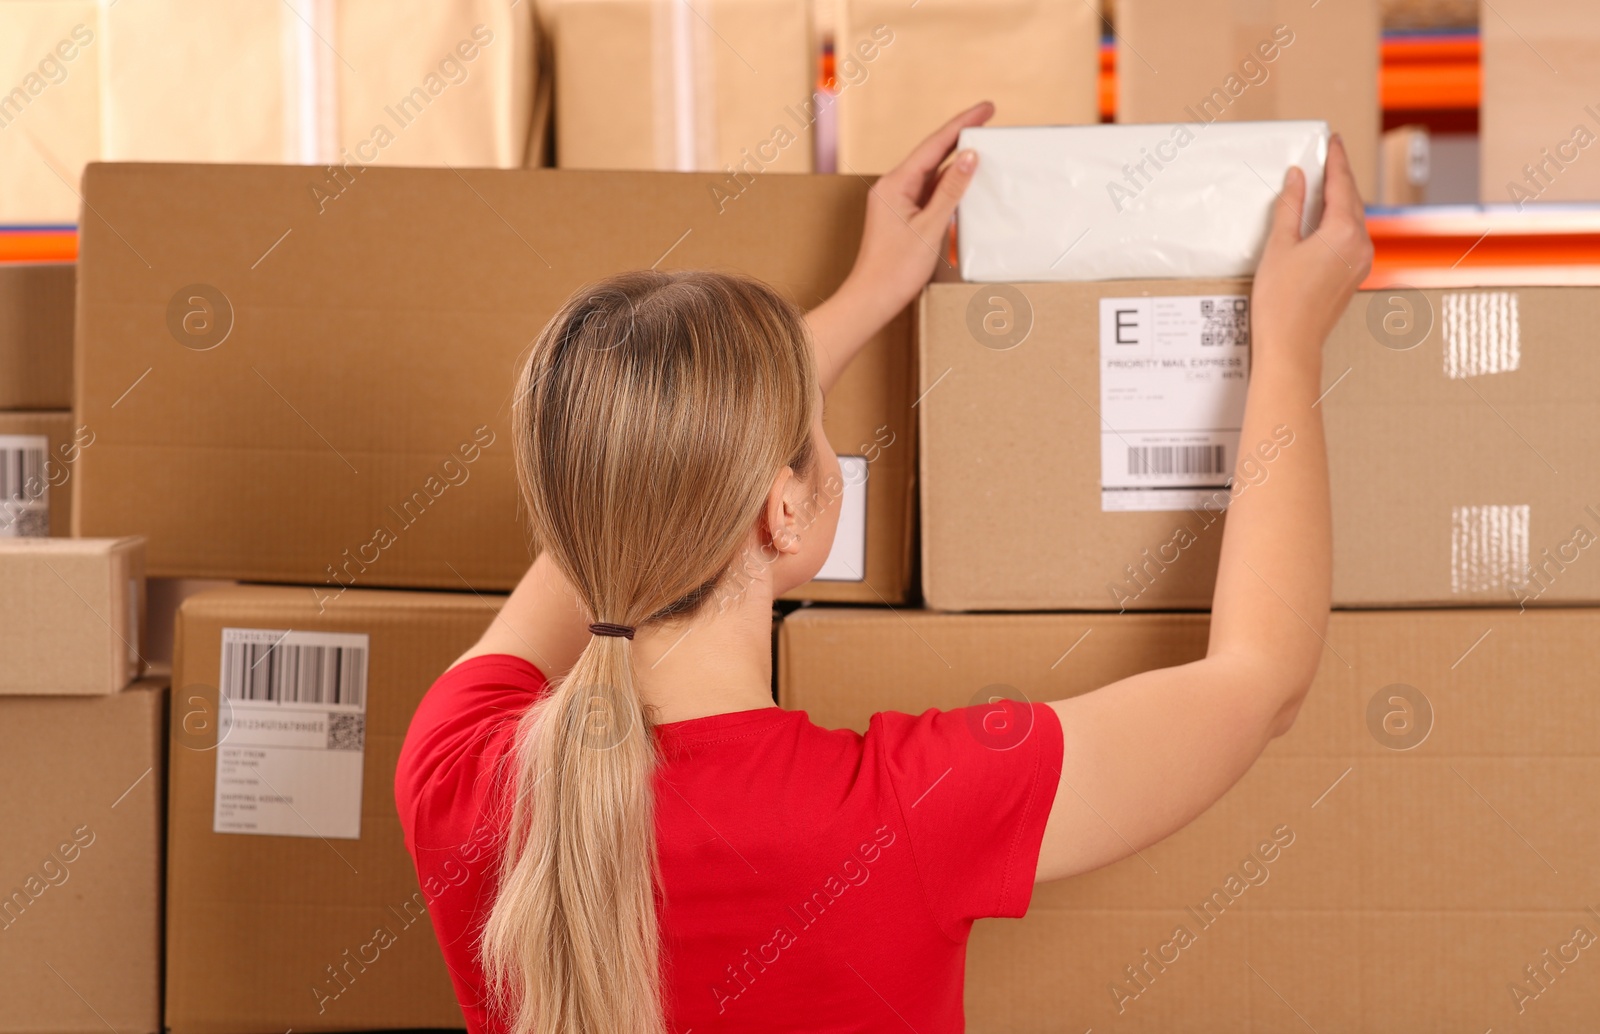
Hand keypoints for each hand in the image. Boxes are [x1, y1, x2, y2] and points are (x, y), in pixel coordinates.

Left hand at [841, 101, 993, 327]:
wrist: (872, 299)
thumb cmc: (895, 269)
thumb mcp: (930, 226)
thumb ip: (951, 190)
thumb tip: (968, 157)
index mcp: (895, 184)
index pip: (934, 145)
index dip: (962, 124)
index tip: (986, 108)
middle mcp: (893, 187)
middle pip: (933, 154)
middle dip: (960, 136)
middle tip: (988, 118)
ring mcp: (897, 202)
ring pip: (932, 174)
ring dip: (957, 161)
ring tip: (983, 144)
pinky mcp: (902, 217)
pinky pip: (929, 193)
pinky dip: (949, 186)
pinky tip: (967, 182)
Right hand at [1250, 134, 1372, 371]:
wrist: (1292, 345)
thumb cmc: (1281, 302)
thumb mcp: (1279, 246)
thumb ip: (1290, 207)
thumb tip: (1297, 178)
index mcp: (1344, 232)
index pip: (1341, 185)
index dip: (1335, 160)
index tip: (1332, 142)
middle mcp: (1361, 245)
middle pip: (1351, 200)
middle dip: (1340, 178)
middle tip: (1329, 157)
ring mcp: (1361, 262)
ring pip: (1353, 219)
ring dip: (1340, 200)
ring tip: (1324, 185)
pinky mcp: (1354, 276)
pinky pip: (1351, 238)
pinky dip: (1339, 222)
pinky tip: (1324, 220)